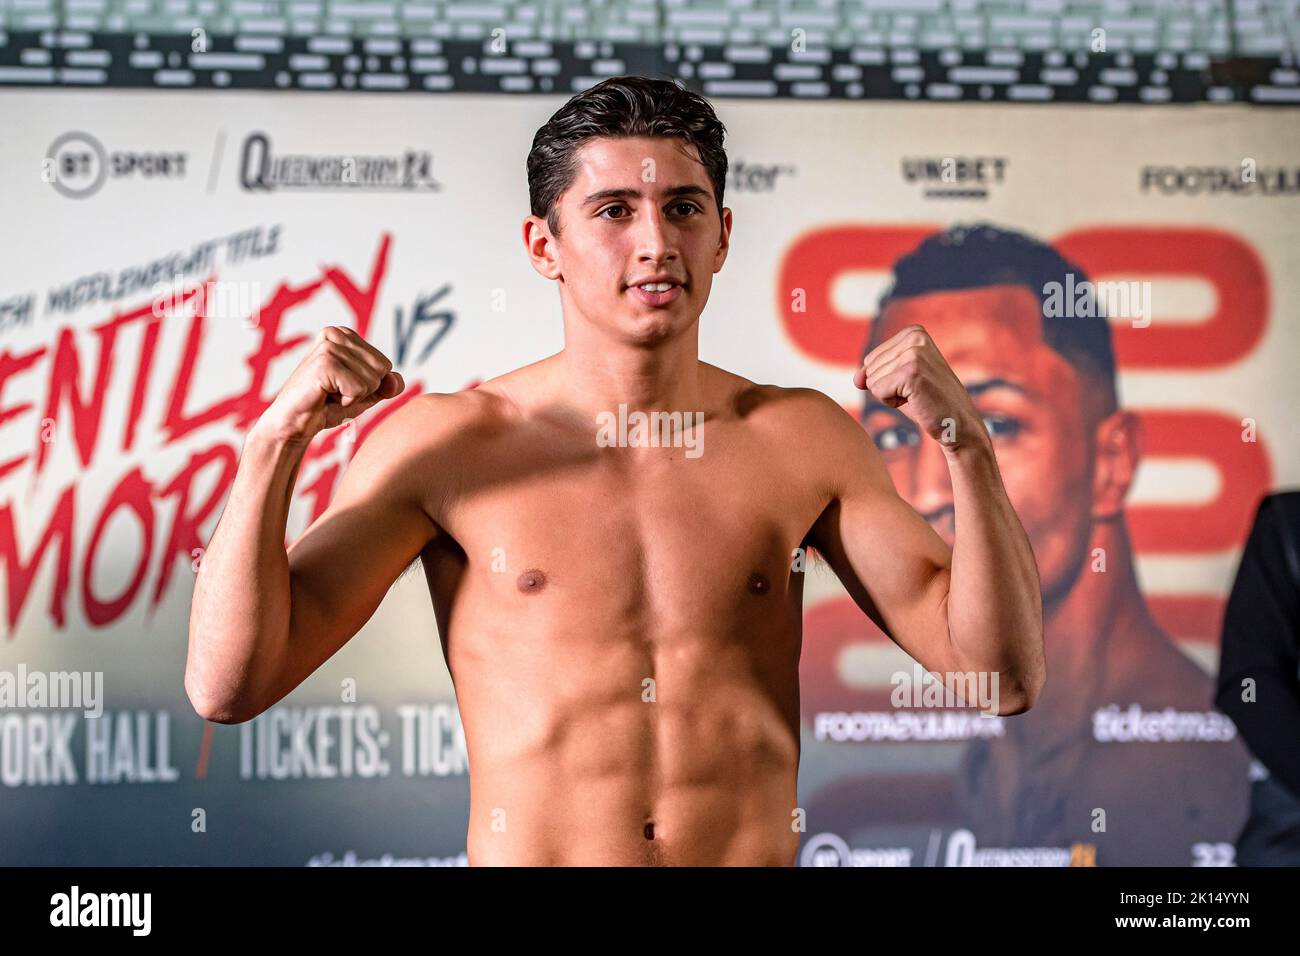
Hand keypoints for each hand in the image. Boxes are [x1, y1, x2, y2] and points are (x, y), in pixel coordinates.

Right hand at [254, 325, 403, 444]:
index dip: (369, 385)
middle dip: (364, 390)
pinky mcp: (324, 363)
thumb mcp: (365, 394)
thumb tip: (396, 380)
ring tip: (328, 394)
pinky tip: (325, 397)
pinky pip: (359, 389)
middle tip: (335, 393)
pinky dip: (347, 402)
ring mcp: (328, 347)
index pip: (384, 364)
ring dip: (353, 396)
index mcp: (344, 335)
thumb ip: (387, 385)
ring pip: (372, 381)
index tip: (342, 387)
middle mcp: (335, 334)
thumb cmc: (326, 406)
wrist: (293, 423)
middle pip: (381, 370)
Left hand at [853, 324, 984, 451]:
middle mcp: (915, 337)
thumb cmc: (927, 403)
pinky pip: (878, 391)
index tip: (913, 383)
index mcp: (914, 332)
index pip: (871, 359)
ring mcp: (914, 353)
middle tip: (916, 392)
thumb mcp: (896, 382)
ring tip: (918, 396)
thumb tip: (856, 379)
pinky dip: (893, 403)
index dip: (887, 379)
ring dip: (891, 395)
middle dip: (887, 387)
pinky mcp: (912, 372)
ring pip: (872, 380)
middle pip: (870, 368)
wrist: (957, 424)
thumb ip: (873, 375)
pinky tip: (916, 401)